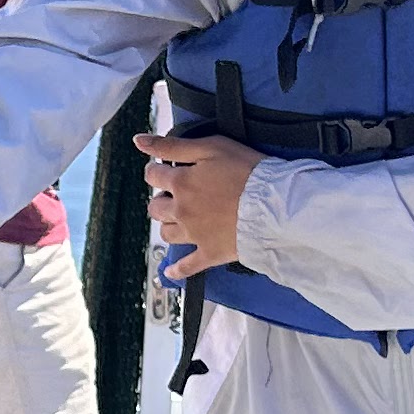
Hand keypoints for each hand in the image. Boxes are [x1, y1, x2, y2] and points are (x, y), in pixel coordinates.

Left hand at [136, 132, 263, 281]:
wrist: (274, 204)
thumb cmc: (247, 170)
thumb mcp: (211, 146)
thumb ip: (173, 145)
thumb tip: (139, 141)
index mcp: (181, 183)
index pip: (153, 176)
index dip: (158, 170)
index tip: (167, 170)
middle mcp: (181, 211)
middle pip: (155, 208)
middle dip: (162, 199)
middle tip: (177, 195)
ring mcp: (194, 235)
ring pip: (166, 234)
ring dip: (169, 225)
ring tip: (180, 220)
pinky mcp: (209, 253)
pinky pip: (187, 266)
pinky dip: (176, 270)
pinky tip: (169, 271)